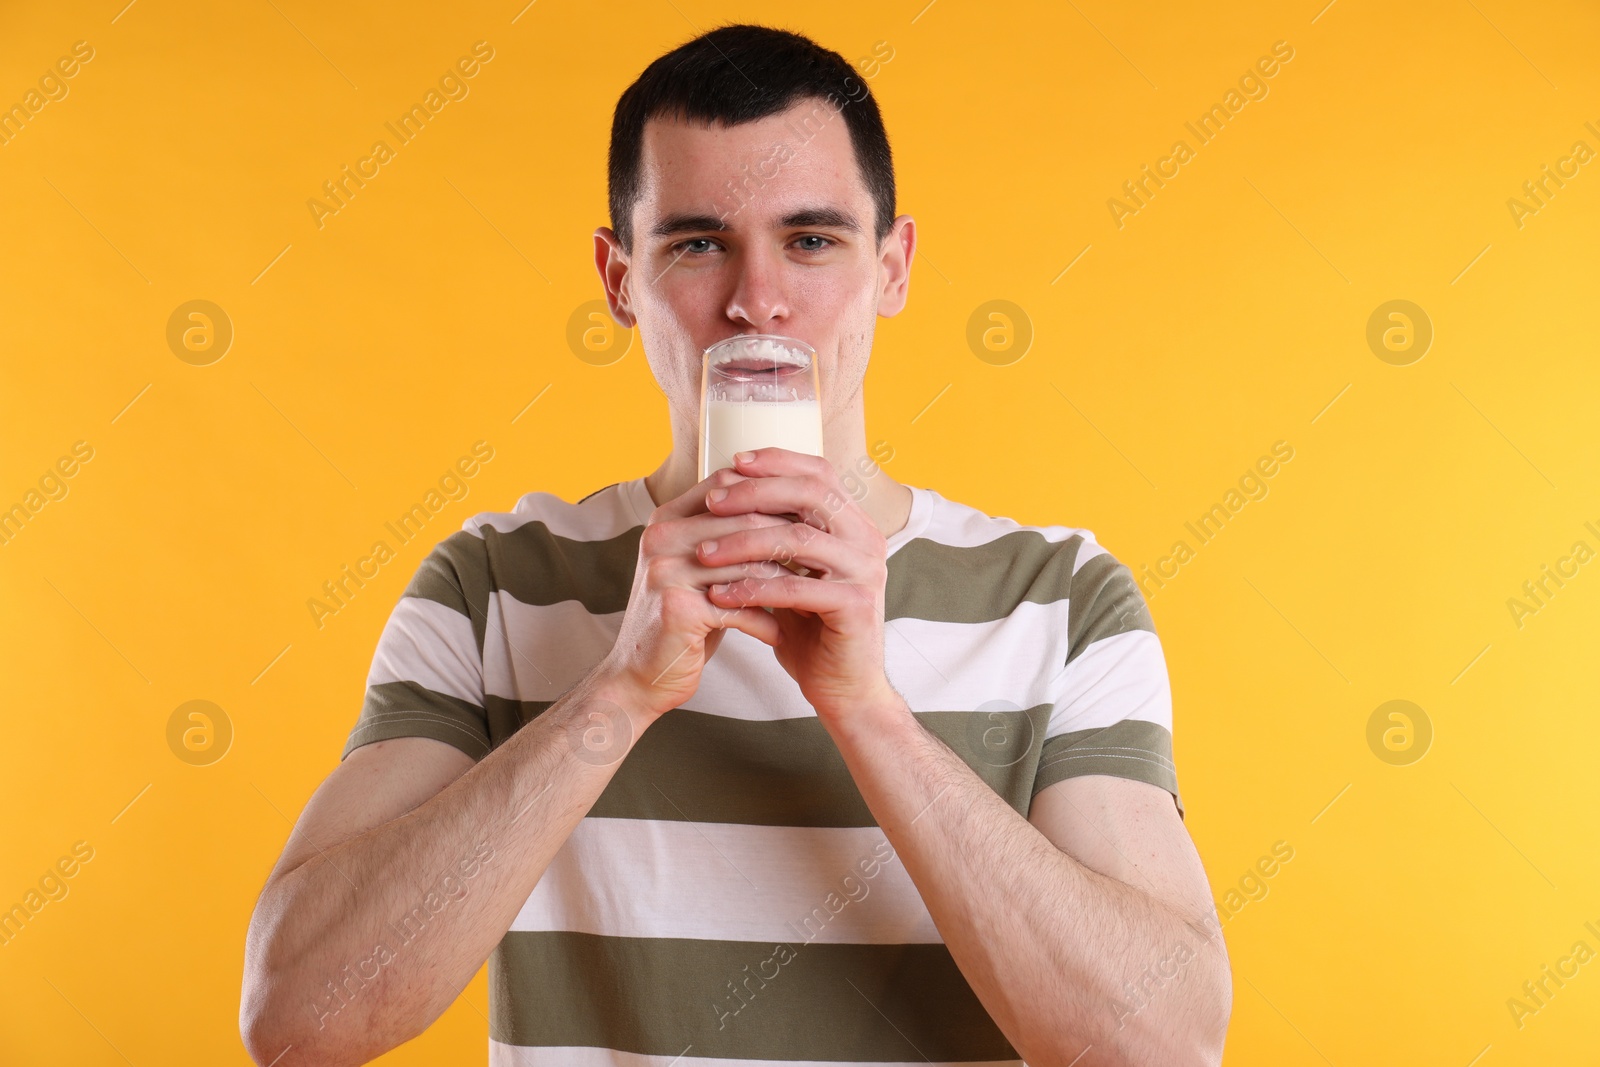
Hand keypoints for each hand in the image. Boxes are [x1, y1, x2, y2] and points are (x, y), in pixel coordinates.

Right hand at [599, 466, 793, 721]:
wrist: (639, 676)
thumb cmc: (683, 620)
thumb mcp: (702, 570)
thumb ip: (729, 537)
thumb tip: (792, 509)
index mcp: (666, 519)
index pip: (729, 486)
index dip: (773, 498)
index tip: (809, 521)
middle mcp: (661, 536)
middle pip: (745, 520)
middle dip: (789, 540)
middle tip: (824, 557)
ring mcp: (666, 570)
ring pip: (748, 563)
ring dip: (784, 583)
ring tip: (811, 597)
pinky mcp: (677, 608)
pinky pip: (739, 607)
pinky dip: (765, 621)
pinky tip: (780, 634)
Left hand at [696, 447, 898, 726]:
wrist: (843, 688)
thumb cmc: (812, 629)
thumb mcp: (791, 572)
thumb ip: (774, 534)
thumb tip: (724, 489)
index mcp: (854, 523)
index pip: (818, 471)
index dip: (776, 461)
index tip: (731, 463)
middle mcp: (867, 538)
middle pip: (811, 492)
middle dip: (755, 492)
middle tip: (711, 503)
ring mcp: (865, 571)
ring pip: (798, 538)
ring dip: (744, 542)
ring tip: (704, 553)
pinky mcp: (856, 605)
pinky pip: (797, 588)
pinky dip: (754, 588)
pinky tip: (721, 594)